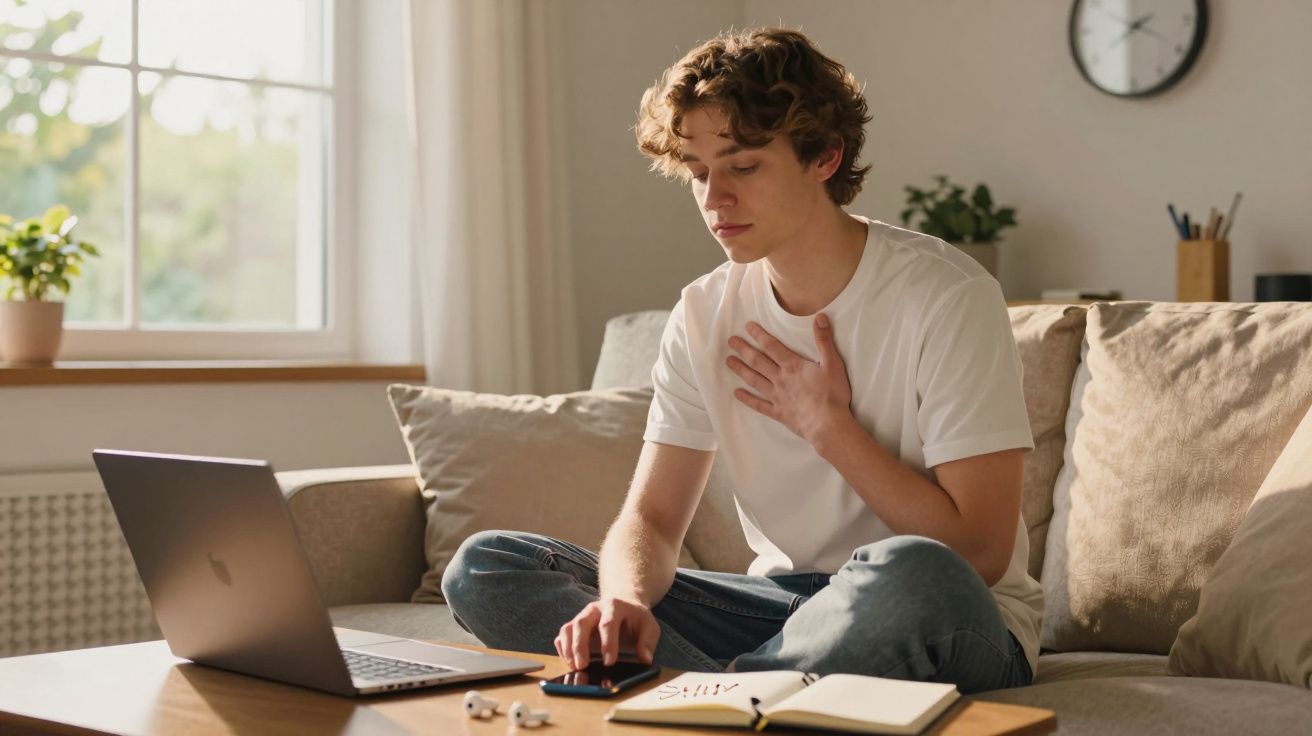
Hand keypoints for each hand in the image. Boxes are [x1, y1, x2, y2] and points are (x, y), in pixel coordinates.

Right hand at [554, 597, 659, 670]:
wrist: (625, 607)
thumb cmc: (636, 620)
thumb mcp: (649, 627)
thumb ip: (647, 642)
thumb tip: (645, 659)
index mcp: (614, 606)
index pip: (608, 624)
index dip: (608, 643)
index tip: (609, 662)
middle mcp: (594, 609)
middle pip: (581, 623)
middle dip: (580, 646)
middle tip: (582, 666)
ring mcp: (582, 617)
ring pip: (568, 629)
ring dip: (568, 649)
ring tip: (574, 667)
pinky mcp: (574, 627)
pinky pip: (562, 636)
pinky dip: (563, 649)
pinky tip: (570, 663)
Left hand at [725, 314, 852, 444]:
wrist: (827, 424)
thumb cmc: (832, 394)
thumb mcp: (833, 364)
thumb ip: (824, 340)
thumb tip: (820, 317)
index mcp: (793, 366)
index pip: (772, 346)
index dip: (759, 335)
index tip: (747, 327)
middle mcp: (781, 379)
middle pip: (758, 361)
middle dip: (744, 350)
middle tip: (730, 341)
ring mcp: (777, 397)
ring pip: (755, 380)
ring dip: (740, 370)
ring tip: (728, 361)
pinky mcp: (778, 413)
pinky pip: (759, 405)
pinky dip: (747, 399)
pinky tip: (737, 394)